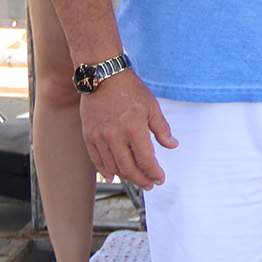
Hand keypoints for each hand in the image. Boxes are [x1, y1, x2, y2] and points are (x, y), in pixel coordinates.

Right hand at [80, 70, 176, 187]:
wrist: (103, 76)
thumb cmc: (130, 89)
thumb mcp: (152, 106)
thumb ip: (162, 129)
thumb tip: (172, 145)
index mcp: (134, 128)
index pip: (146, 160)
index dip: (154, 172)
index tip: (160, 178)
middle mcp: (115, 136)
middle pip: (128, 168)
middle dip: (141, 179)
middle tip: (149, 184)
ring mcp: (100, 137)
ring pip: (112, 166)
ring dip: (125, 177)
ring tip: (135, 179)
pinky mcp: (89, 136)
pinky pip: (96, 159)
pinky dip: (104, 170)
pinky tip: (112, 176)